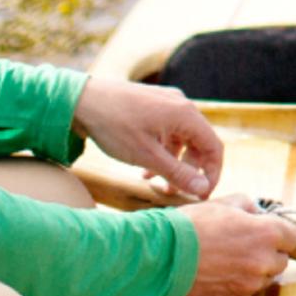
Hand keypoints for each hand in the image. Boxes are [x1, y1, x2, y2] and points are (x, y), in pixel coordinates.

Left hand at [73, 77, 220, 199]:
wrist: (81, 100)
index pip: (214, 147)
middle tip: (174, 191)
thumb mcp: (147, 156)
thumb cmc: (114, 125)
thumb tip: (203, 190)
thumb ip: (178, 173)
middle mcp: (181, 105)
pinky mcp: (152, 104)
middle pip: (199, 143)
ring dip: (173, 162)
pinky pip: (167, 131)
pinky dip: (161, 150)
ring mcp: (166, 103)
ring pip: (181, 138)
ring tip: (153, 181)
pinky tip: (144, 166)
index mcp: (185, 114)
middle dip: (189, 170)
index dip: (212, 174)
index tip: (201, 195)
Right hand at [184, 202, 295, 295]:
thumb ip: (250, 206)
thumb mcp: (225, 203)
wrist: (165, 257)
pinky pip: (250, 288)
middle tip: (247, 243)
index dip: (282, 231)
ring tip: (232, 257)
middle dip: (270, 250)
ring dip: (257, 267)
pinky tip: (223, 270)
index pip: (294, 235)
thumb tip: (259, 212)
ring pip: (268, 275)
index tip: (271, 230)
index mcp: (267, 232)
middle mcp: (265, 260)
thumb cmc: (194, 225)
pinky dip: (242, 280)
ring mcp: (252, 282)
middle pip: (283, 258)